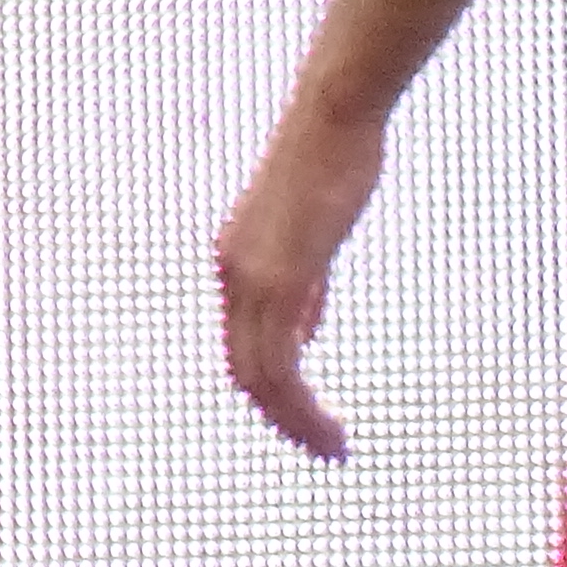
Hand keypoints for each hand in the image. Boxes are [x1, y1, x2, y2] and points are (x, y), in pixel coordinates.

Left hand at [216, 94, 388, 461]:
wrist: (333, 116)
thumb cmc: (332, 162)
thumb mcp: (312, 237)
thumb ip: (305, 288)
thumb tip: (305, 336)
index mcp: (234, 265)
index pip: (241, 347)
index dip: (272, 391)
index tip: (308, 420)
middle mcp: (231, 276)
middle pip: (244, 372)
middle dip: (282, 419)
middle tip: (324, 450)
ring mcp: (251, 278)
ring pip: (261, 378)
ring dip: (298, 423)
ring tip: (334, 450)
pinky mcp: (280, 277)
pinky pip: (283, 363)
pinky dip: (304, 405)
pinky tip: (334, 426)